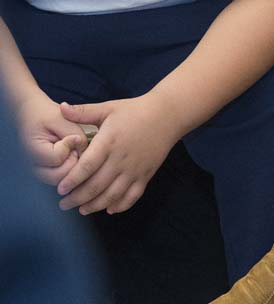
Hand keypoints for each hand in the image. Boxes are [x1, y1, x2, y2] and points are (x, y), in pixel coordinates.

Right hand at [13, 93, 87, 186]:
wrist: (32, 118)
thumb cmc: (46, 117)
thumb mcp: (61, 119)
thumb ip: (75, 134)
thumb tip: (87, 152)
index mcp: (32, 151)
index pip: (58, 158)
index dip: (70, 146)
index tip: (71, 135)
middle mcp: (32, 167)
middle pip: (61, 176)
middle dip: (74, 161)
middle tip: (74, 146)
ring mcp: (39, 174)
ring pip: (64, 182)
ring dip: (74, 167)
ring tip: (72, 151)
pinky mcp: (47, 176)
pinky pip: (65, 181)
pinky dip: (73, 171)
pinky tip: (73, 157)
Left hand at [56, 95, 184, 214]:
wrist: (168, 115)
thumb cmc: (135, 110)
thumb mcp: (109, 108)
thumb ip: (84, 111)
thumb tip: (61, 108)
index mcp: (109, 142)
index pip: (87, 166)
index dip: (72, 180)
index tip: (60, 189)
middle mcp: (122, 159)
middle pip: (96, 185)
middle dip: (77, 198)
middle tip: (63, 204)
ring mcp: (135, 169)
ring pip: (113, 194)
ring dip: (96, 205)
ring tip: (82, 210)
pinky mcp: (147, 174)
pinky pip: (133, 195)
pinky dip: (121, 205)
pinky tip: (110, 209)